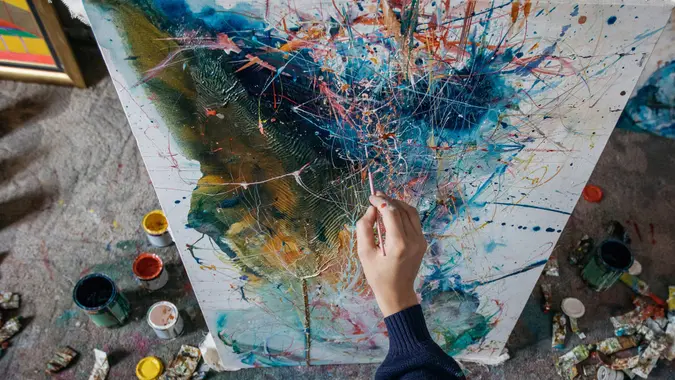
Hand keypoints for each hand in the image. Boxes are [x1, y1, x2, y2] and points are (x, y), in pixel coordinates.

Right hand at [356, 191, 426, 316]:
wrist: (397, 292)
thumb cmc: (377, 275)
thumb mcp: (364, 253)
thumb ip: (364, 228)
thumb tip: (371, 210)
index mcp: (399, 244)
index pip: (391, 213)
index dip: (381, 201)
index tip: (371, 197)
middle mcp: (414, 240)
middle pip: (402, 210)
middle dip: (388, 200)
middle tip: (376, 197)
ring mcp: (421, 240)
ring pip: (411, 212)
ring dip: (397, 204)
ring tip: (384, 202)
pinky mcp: (423, 242)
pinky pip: (414, 221)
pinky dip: (403, 213)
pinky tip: (392, 214)